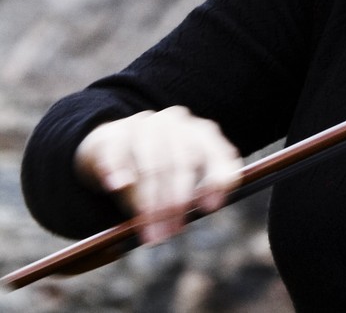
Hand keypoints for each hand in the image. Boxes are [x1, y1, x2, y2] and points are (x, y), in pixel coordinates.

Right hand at [74, 106, 242, 244]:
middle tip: (168, 233)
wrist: (116, 144)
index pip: (220, 154)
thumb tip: (201, 209)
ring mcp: (146, 124)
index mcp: (203, 132)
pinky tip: (118, 185)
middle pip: (183, 163)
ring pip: (152, 163)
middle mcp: (178, 122)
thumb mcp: (185, 177)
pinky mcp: (114, 131)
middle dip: (175, 204)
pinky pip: (117, 150)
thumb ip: (199, 190)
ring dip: (148, 200)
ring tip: (146, 228)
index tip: (209, 209)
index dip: (217, 181)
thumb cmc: (160, 166)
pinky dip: (117, 169)